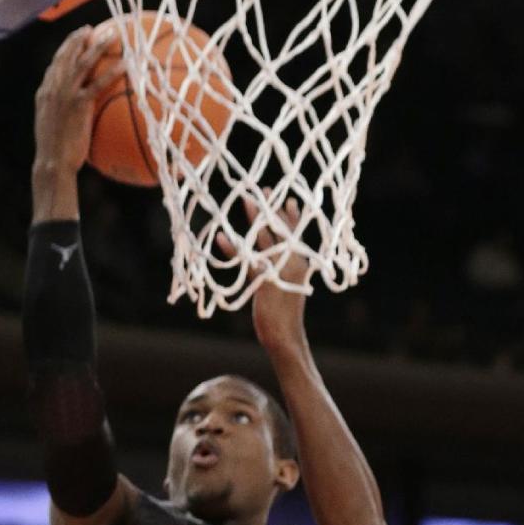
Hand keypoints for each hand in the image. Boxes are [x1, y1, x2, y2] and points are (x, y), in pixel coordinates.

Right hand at [34, 25, 123, 174]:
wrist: (52, 163)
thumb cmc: (55, 154)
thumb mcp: (52, 127)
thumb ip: (61, 113)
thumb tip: (74, 113)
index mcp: (45, 92)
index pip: (55, 63)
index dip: (66, 48)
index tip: (76, 39)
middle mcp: (53, 88)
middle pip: (66, 55)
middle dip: (78, 38)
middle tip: (90, 29)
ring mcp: (65, 95)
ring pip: (83, 62)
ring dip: (98, 46)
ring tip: (112, 36)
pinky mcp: (78, 104)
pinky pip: (98, 83)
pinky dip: (112, 71)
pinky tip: (125, 64)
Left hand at [217, 192, 309, 355]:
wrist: (286, 337)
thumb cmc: (285, 316)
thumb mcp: (289, 289)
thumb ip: (286, 273)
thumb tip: (279, 264)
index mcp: (302, 264)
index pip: (298, 234)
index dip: (293, 216)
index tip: (291, 199)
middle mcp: (294, 263)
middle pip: (282, 229)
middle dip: (272, 207)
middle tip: (263, 188)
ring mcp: (280, 271)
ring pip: (265, 238)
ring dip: (255, 217)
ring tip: (244, 199)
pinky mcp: (265, 282)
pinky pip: (247, 261)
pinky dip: (233, 248)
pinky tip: (221, 237)